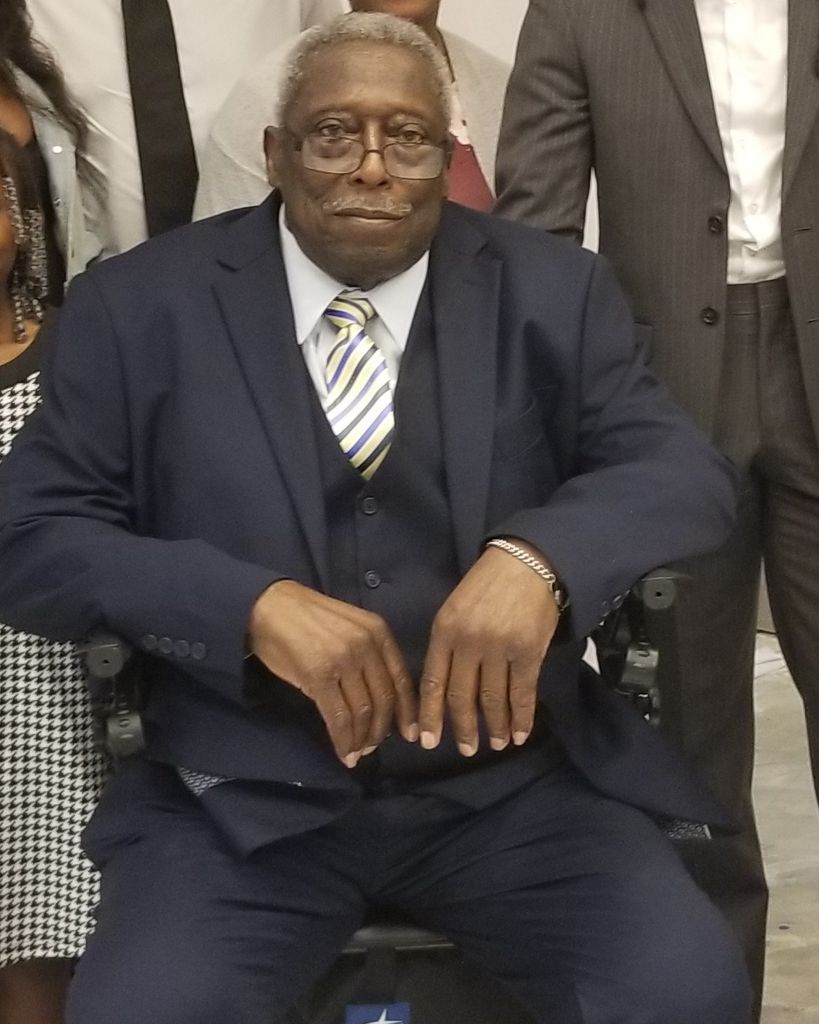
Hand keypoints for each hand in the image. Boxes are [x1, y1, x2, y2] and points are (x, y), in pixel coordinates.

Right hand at [248, 580, 417, 766]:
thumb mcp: (349, 627)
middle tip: (373, 748)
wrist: (269, 605)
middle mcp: (366, 645)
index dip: (407, 711)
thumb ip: (368, 655)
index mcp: (378, 632)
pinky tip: (344, 753)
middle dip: (381, 730)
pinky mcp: (319, 676)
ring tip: (357, 752)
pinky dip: (343, 741)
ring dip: (361, 739)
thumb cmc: (306, 618)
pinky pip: (338, 718)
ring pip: (362, 712)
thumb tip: (378, 698)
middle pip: (384, 699)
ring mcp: (343, 660)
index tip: (409, 734)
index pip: (401, 679)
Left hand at [419, 545, 559, 755]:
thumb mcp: (455, 609)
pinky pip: (522, 693)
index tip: (428, 741)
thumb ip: (448, 644)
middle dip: (464, 728)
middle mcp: (468, 642)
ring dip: (495, 727)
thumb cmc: (487, 586)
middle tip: (466, 750)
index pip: (433, 681)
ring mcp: (499, 648)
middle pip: (461, 696)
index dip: (430, 715)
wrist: (526, 563)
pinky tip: (521, 733)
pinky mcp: (528, 652)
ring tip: (497, 744)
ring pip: (492, 700)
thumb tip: (445, 688)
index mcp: (444, 630)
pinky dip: (522, 718)